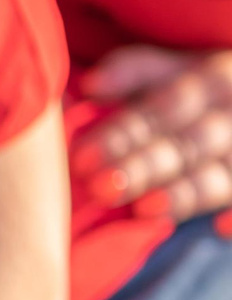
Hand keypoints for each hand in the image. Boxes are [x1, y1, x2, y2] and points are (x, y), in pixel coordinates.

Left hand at [73, 45, 231, 221]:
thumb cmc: (201, 91)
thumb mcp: (175, 70)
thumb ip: (134, 73)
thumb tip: (90, 84)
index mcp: (209, 84)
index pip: (162, 111)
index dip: (123, 134)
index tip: (82, 158)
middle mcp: (229, 121)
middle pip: (184, 147)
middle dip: (143, 167)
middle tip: (102, 189)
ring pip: (215, 179)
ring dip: (184, 194)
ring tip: (146, 209)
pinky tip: (220, 229)